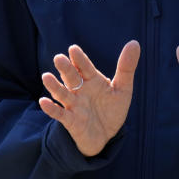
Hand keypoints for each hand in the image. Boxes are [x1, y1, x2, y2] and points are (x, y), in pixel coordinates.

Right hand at [39, 40, 139, 156]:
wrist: (106, 135)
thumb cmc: (111, 109)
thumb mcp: (123, 89)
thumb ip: (126, 67)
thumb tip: (134, 42)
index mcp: (92, 80)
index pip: (85, 67)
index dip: (79, 59)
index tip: (73, 49)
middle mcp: (80, 90)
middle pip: (72, 77)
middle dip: (66, 69)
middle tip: (59, 58)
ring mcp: (74, 105)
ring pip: (63, 93)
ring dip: (54, 86)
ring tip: (46, 77)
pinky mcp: (71, 121)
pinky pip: (60, 114)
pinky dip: (51, 109)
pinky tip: (43, 102)